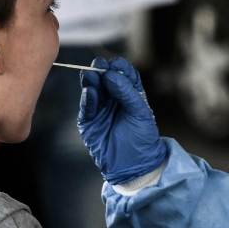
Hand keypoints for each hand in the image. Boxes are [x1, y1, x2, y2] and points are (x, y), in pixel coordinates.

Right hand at [78, 57, 167, 184]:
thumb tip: (111, 74)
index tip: (115, 63)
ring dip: (91, 81)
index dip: (119, 67)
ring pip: (93, 89)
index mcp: (128, 93)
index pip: (122, 74)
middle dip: (101, 70)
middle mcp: (112, 98)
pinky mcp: (88, 121)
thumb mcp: (140, 112)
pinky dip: (87, 98)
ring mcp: (99, 109)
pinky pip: (86, 107)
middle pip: (104, 79)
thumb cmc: (142, 137)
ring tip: (92, 75)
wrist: (134, 164)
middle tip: (100, 65)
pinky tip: (90, 92)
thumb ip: (127, 92)